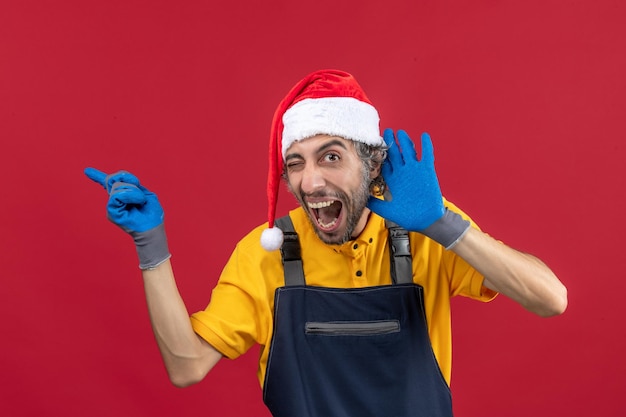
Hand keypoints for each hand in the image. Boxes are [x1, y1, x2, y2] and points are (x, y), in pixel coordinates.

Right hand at [84, 168, 163, 232]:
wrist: (153, 228)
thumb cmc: (151, 212)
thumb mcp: (145, 192)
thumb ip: (132, 184)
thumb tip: (120, 181)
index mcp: (123, 195)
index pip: (108, 184)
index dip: (97, 176)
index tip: (87, 171)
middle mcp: (115, 200)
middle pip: (113, 179)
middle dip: (129, 178)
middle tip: (139, 188)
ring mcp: (112, 206)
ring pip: (116, 185)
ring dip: (134, 190)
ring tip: (141, 200)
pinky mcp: (111, 212)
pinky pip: (116, 195)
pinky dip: (130, 195)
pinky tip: (138, 201)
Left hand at [367, 129, 468, 248]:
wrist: (425, 220)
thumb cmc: (407, 216)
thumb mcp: (387, 210)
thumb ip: (375, 204)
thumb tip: (360, 199)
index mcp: (393, 179)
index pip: (385, 163)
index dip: (379, 154)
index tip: (372, 144)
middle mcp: (403, 173)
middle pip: (395, 154)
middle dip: (391, 143)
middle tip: (386, 132)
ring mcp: (415, 170)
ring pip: (409, 152)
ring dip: (405, 142)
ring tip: (400, 132)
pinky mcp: (427, 171)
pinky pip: (426, 155)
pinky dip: (426, 146)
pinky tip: (423, 136)